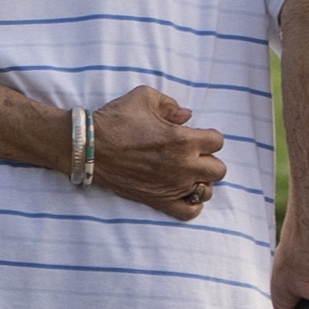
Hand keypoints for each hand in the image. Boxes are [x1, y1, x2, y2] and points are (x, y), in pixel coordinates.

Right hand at [89, 85, 225, 218]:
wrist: (90, 148)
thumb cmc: (115, 120)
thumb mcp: (144, 97)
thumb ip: (171, 104)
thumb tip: (187, 115)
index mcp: (183, 139)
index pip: (218, 141)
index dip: (208, 136)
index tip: (193, 135)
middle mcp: (182, 165)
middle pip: (218, 169)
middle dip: (208, 159)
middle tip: (191, 154)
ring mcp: (172, 186)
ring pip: (206, 191)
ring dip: (201, 181)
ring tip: (186, 173)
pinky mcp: (159, 201)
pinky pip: (190, 212)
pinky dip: (192, 204)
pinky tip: (182, 192)